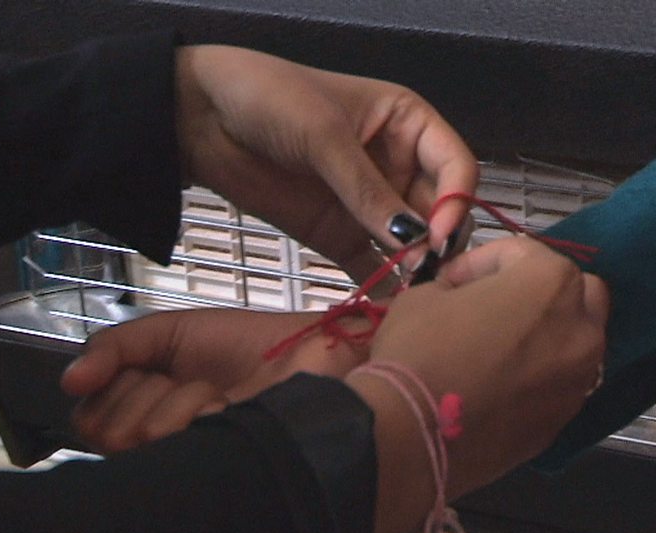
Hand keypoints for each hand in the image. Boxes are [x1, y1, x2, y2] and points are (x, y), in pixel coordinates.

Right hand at [61, 309, 373, 452]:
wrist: (307, 350)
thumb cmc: (246, 346)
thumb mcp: (169, 334)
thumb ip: (113, 348)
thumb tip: (68, 382)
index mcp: (143, 416)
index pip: (87, 419)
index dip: (113, 387)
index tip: (153, 370)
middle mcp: (158, 450)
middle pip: (103, 432)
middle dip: (146, 389)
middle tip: (193, 381)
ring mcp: (185, 465)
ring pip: (135, 437)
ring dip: (178, 399)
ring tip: (217, 394)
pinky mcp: (213, 473)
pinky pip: (172, 442)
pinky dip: (199, 410)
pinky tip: (229, 408)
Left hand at [175, 45, 477, 282]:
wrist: (200, 117)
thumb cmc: (268, 99)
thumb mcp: (324, 138)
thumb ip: (368, 191)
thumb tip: (416, 241)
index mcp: (409, 124)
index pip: (456, 167)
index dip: (455, 201)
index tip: (438, 236)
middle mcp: (398, 165)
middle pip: (440, 211)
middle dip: (440, 242)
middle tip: (430, 275)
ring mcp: (370, 204)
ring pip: (411, 243)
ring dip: (416, 269)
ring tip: (417, 297)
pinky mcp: (340, 234)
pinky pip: (373, 265)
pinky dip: (383, 287)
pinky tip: (391, 309)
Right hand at [344, 237, 609, 532]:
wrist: (412, 436)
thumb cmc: (418, 351)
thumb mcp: (426, 296)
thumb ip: (460, 286)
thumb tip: (464, 297)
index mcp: (552, 282)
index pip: (521, 253)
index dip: (479, 262)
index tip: (450, 280)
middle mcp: (582, 328)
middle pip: (572, 293)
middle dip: (537, 291)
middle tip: (493, 306)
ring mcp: (579, 380)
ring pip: (574, 343)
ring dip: (545, 336)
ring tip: (499, 349)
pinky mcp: (563, 421)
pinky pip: (558, 385)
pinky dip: (538, 378)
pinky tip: (499, 387)